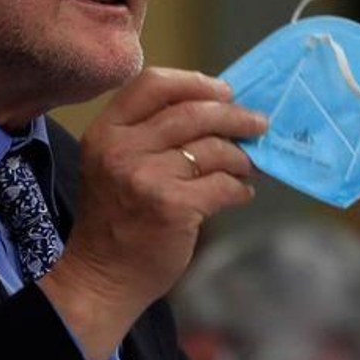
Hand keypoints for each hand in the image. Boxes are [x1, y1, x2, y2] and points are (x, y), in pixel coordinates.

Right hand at [40, 67, 266, 359]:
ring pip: (212, 149)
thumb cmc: (116, 219)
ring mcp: (147, 178)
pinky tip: (241, 194)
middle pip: (192, 112)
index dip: (195, 82)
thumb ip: (150, 134)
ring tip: (248, 166)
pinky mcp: (173, 207)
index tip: (224, 91)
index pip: (153, 84)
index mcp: (106, 132)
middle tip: (258, 123)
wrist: (102, 277)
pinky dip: (240, 188)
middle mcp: (122, 150)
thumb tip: (217, 108)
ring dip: (240, 156)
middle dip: (233, 115)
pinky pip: (222, 184)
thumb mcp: (115, 164)